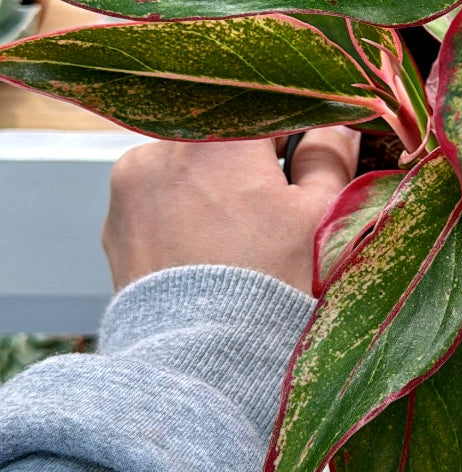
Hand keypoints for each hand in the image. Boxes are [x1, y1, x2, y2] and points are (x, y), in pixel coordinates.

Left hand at [103, 128, 359, 293]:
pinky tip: (212, 247)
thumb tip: (336, 131)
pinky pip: (161, 197)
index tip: (317, 147)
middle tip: (284, 198)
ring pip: (193, 163)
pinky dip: (187, 210)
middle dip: (257, 158)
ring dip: (218, 180)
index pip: (272, 105)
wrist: (202, 367)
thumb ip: (329, 157)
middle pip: (229, 133)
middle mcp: (165, 148)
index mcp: (220, 135)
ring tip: (243, 231)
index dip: (302, 124)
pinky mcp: (116, 225)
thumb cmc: (269, 287)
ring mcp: (132, 187)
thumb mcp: (320, 216)